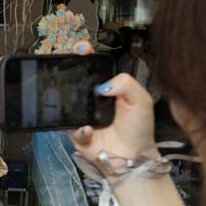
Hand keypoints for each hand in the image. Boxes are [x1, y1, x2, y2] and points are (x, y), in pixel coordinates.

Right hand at [68, 41, 156, 171]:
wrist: (133, 156)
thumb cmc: (138, 127)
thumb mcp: (140, 99)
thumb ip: (126, 83)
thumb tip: (101, 85)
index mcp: (105, 88)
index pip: (92, 68)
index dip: (84, 56)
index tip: (81, 49)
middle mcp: (89, 100)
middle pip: (73, 81)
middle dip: (66, 70)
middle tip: (66, 63)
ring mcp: (80, 116)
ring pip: (65, 103)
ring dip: (67, 100)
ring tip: (77, 100)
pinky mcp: (75, 134)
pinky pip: (71, 128)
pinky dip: (80, 129)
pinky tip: (89, 129)